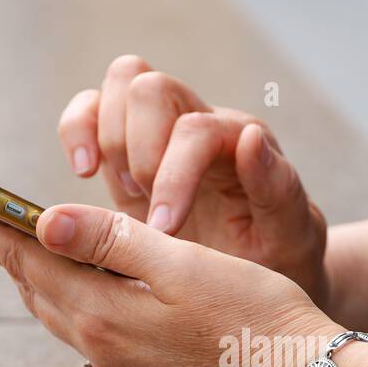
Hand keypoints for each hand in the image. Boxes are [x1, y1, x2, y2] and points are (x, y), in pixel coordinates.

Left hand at [0, 204, 338, 366]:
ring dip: (44, 287)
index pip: (31, 264)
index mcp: (105, 316)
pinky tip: (95, 300)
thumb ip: (112, 241)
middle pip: (40, 296)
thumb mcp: (183, 264)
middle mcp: (106, 353)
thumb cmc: (255, 316)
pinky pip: (97, 343)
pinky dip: (80, 310)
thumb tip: (46, 222)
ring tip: (30, 260)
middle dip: (10, 259)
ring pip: (67, 322)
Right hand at [57, 55, 329, 305]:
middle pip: (151, 87)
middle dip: (136, 150)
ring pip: (120, 84)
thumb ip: (277, 188)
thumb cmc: (280, 257)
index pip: (195, 130)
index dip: (172, 176)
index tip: (164, 231)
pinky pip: (91, 111)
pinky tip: (86, 173)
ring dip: (107, 137)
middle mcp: (201, 123)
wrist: (259, 282)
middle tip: (145, 208)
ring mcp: (161, 132)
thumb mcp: (290, 235)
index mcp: (241, 142)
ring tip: (123, 195)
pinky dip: (77, 131)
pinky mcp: (127, 152)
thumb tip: (251, 136)